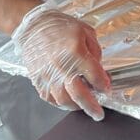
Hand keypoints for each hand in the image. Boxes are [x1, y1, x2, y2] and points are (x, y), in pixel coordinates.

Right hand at [12, 0, 109, 120]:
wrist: (33, 26)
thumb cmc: (59, 26)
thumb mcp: (86, 32)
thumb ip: (96, 52)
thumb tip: (100, 71)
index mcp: (76, 53)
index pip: (95, 77)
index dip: (103, 86)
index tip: (106, 89)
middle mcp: (62, 67)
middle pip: (79, 95)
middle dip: (92, 107)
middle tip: (98, 114)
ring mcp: (48, 75)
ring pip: (64, 100)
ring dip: (76, 106)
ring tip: (83, 106)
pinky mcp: (38, 79)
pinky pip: (50, 98)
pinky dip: (60, 103)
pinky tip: (67, 101)